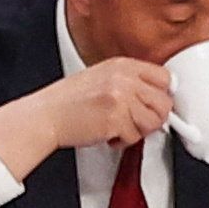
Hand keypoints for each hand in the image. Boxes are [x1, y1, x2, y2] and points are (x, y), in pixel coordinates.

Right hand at [0, 56, 173, 180]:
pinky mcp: (115, 120)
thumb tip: (157, 95)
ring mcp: (121, 99)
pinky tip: (109, 136)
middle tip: (140, 123)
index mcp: (123, 65)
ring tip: (122, 129)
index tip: (157, 105)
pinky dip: (124, 142)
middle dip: (154, 117)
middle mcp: (124, 79)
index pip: (164, 77)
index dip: (163, 95)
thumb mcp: (102, 77)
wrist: (44, 116)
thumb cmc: (69, 100)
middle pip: (163, 101)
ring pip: (153, 121)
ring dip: (139, 131)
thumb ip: (130, 81)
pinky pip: (135, 137)